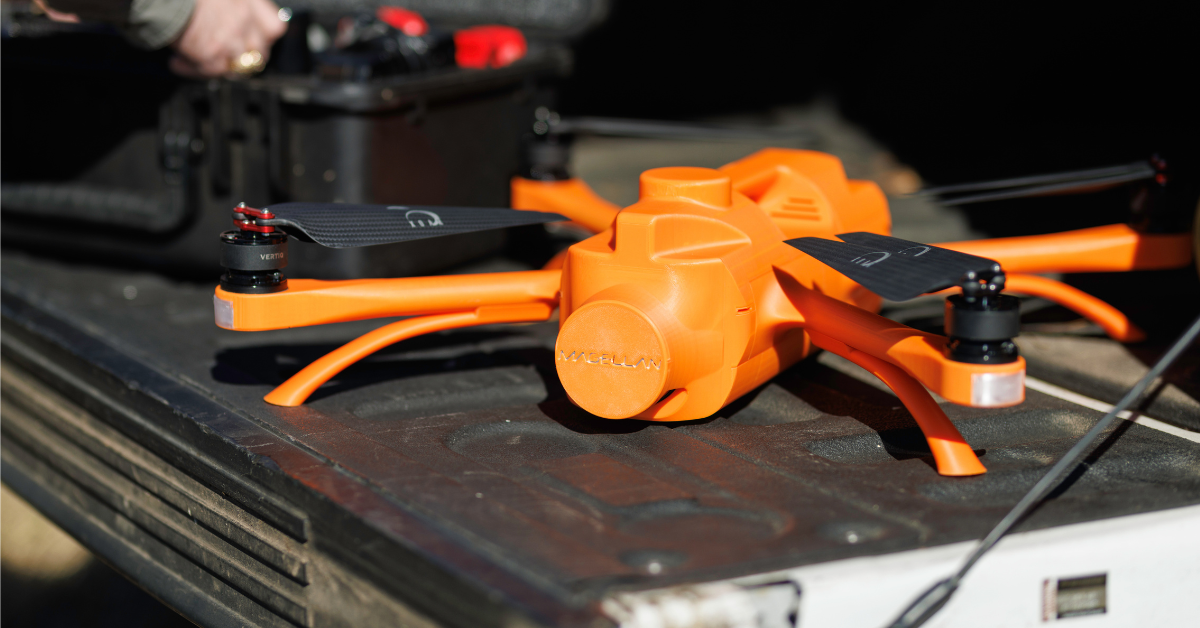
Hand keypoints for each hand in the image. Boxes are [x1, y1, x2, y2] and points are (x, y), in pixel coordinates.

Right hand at [169, 0, 286, 76]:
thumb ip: (227, 5)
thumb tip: (219, 15)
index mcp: (246, 1)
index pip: (273, 27)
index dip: (264, 36)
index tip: (253, 39)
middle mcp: (244, 20)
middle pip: (258, 52)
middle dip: (243, 57)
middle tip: (223, 55)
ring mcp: (231, 39)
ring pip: (236, 66)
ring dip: (217, 66)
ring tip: (197, 61)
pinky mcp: (212, 54)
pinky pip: (209, 71)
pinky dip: (191, 69)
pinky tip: (177, 63)